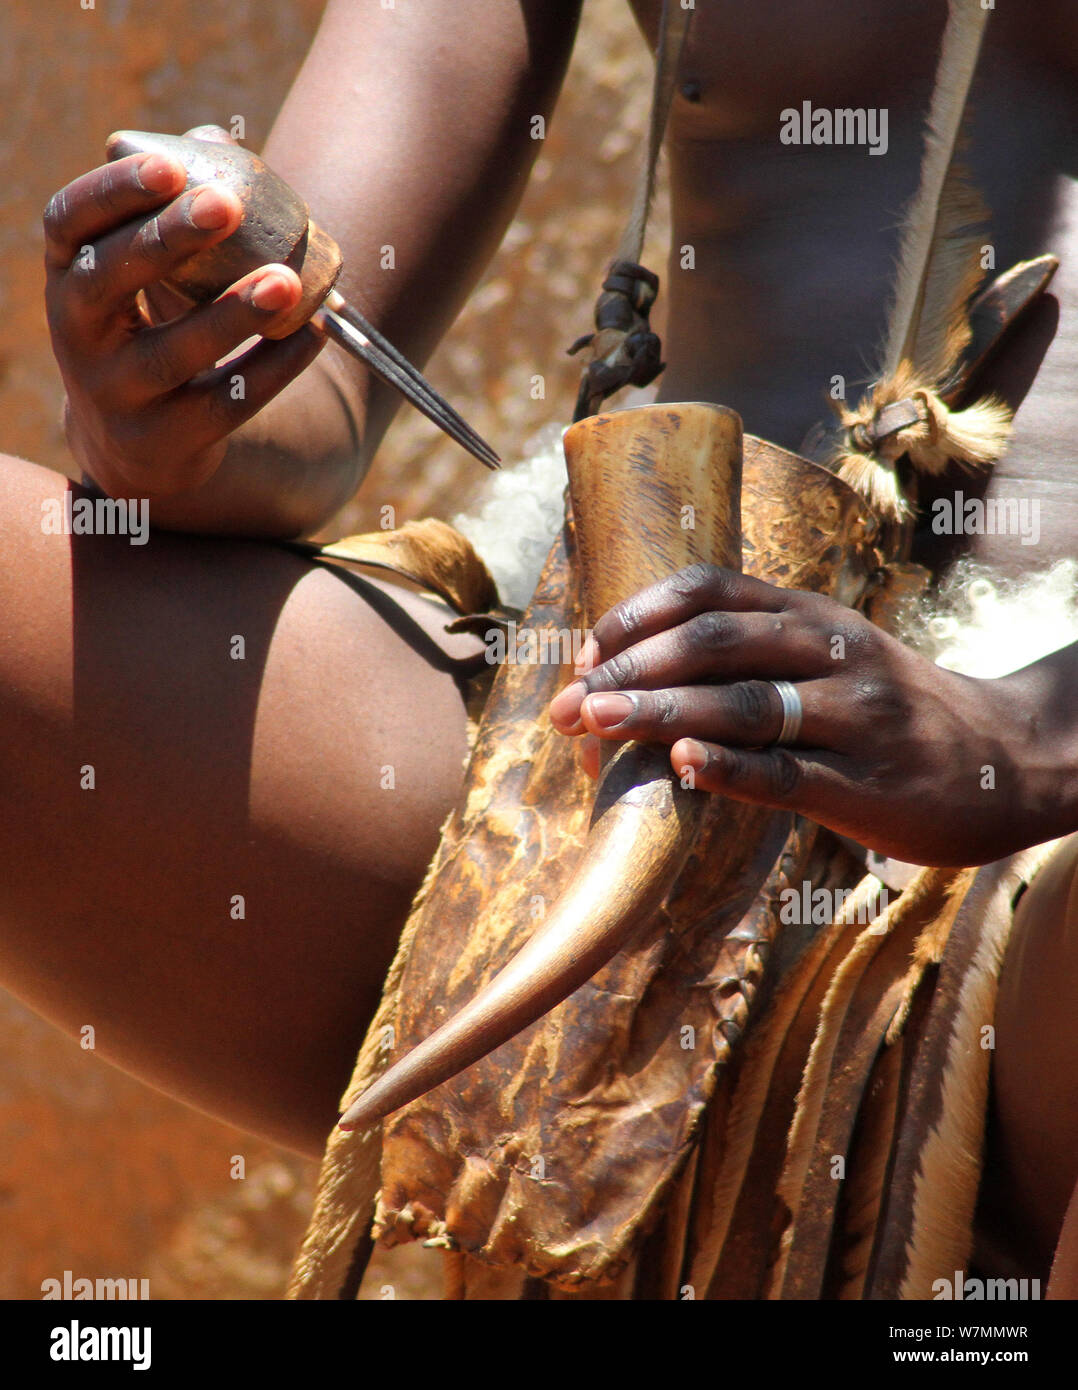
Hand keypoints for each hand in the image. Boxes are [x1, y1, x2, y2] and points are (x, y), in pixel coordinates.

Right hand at [43, 126, 322, 499]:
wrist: (141, 445)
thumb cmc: (152, 327)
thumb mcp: (145, 275)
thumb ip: (173, 210)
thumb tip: (216, 139)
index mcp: (68, 276)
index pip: (69, 223)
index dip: (111, 193)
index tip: (168, 167)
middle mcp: (76, 335)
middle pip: (110, 280)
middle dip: (167, 240)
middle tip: (227, 205)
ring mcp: (114, 394)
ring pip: (170, 353)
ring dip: (232, 314)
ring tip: (288, 280)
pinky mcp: (162, 442)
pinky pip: (223, 406)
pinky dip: (272, 369)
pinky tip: (312, 334)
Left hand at [548, 562, 1049, 866]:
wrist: (1008, 759)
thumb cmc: (893, 710)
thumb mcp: (832, 655)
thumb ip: (754, 655)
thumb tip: (640, 677)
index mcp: (811, 616)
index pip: (711, 591)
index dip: (639, 615)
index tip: (586, 648)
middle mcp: (830, 652)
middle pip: (714, 644)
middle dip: (629, 670)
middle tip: (568, 703)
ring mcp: (852, 716)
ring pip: (742, 704)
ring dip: (657, 713)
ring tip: (593, 724)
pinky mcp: (866, 783)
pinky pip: (785, 772)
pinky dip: (726, 768)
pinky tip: (678, 767)